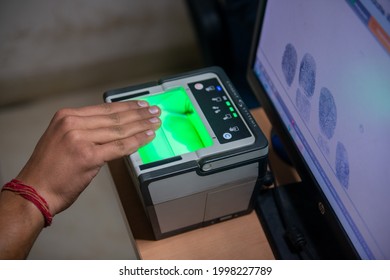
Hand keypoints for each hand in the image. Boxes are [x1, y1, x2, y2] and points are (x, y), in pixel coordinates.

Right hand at [15, 100, 160, 215]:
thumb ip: (86, 130)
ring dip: (141, 126)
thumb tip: (115, 129)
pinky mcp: (89, 156)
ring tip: (155, 122)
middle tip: (154, 111)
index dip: (127, 106)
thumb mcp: (63, 138)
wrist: (35, 191)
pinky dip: (137, 141)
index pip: (105, 109)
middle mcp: (73, 123)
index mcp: (66, 116)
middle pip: (115, 117)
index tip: (142, 105)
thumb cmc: (50, 168)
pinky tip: (148, 136)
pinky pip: (120, 146)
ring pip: (120, 130)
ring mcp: (80, 139)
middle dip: (138, 114)